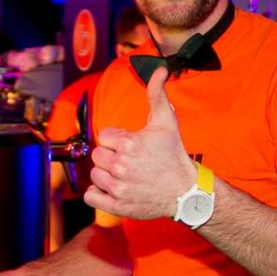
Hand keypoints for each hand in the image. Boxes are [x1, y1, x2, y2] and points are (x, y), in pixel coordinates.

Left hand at [84, 67, 196, 220]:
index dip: (117, 141)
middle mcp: (120, 166)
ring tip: (124, 175)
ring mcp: (118, 188)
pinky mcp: (116, 206)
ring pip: (94, 175)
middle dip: (111, 157)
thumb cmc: (174, 155)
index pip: (105, 137)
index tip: (132, 146)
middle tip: (129, 161)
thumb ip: (157, 94)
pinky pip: (91, 197)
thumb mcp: (167, 121)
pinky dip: (98, 194)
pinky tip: (113, 188)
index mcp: (128, 144)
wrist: (185, 190)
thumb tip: (159, 69)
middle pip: (97, 156)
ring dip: (106, 174)